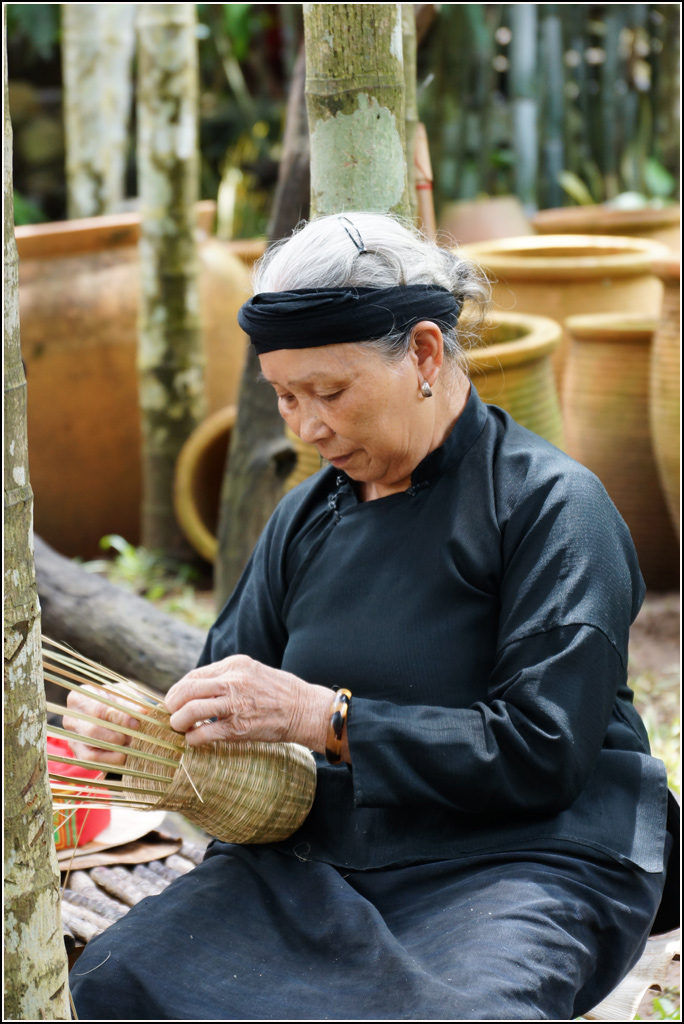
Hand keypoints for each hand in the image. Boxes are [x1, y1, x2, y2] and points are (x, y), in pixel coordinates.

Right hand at [63, 684, 140, 766]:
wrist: (109, 712)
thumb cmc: (115, 700)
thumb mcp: (123, 695)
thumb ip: (131, 703)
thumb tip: (144, 711)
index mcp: (79, 698)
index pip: (99, 710)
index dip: (119, 718)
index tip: (136, 724)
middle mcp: (71, 718)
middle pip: (92, 731)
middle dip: (117, 737)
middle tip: (135, 738)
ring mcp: (72, 738)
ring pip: (91, 749)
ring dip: (115, 750)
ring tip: (132, 747)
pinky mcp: (78, 753)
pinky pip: (91, 762)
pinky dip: (109, 761)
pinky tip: (124, 757)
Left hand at [165, 655, 332, 753]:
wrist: (305, 710)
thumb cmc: (279, 692)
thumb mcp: (252, 672)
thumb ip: (227, 677)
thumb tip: (198, 690)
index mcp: (234, 665)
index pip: (193, 676)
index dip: (178, 690)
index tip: (175, 701)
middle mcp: (233, 681)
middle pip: (186, 690)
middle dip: (172, 705)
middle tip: (172, 716)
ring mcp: (235, 704)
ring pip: (190, 710)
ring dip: (178, 722)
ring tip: (179, 728)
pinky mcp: (239, 727)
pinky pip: (204, 733)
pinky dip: (193, 739)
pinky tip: (195, 740)